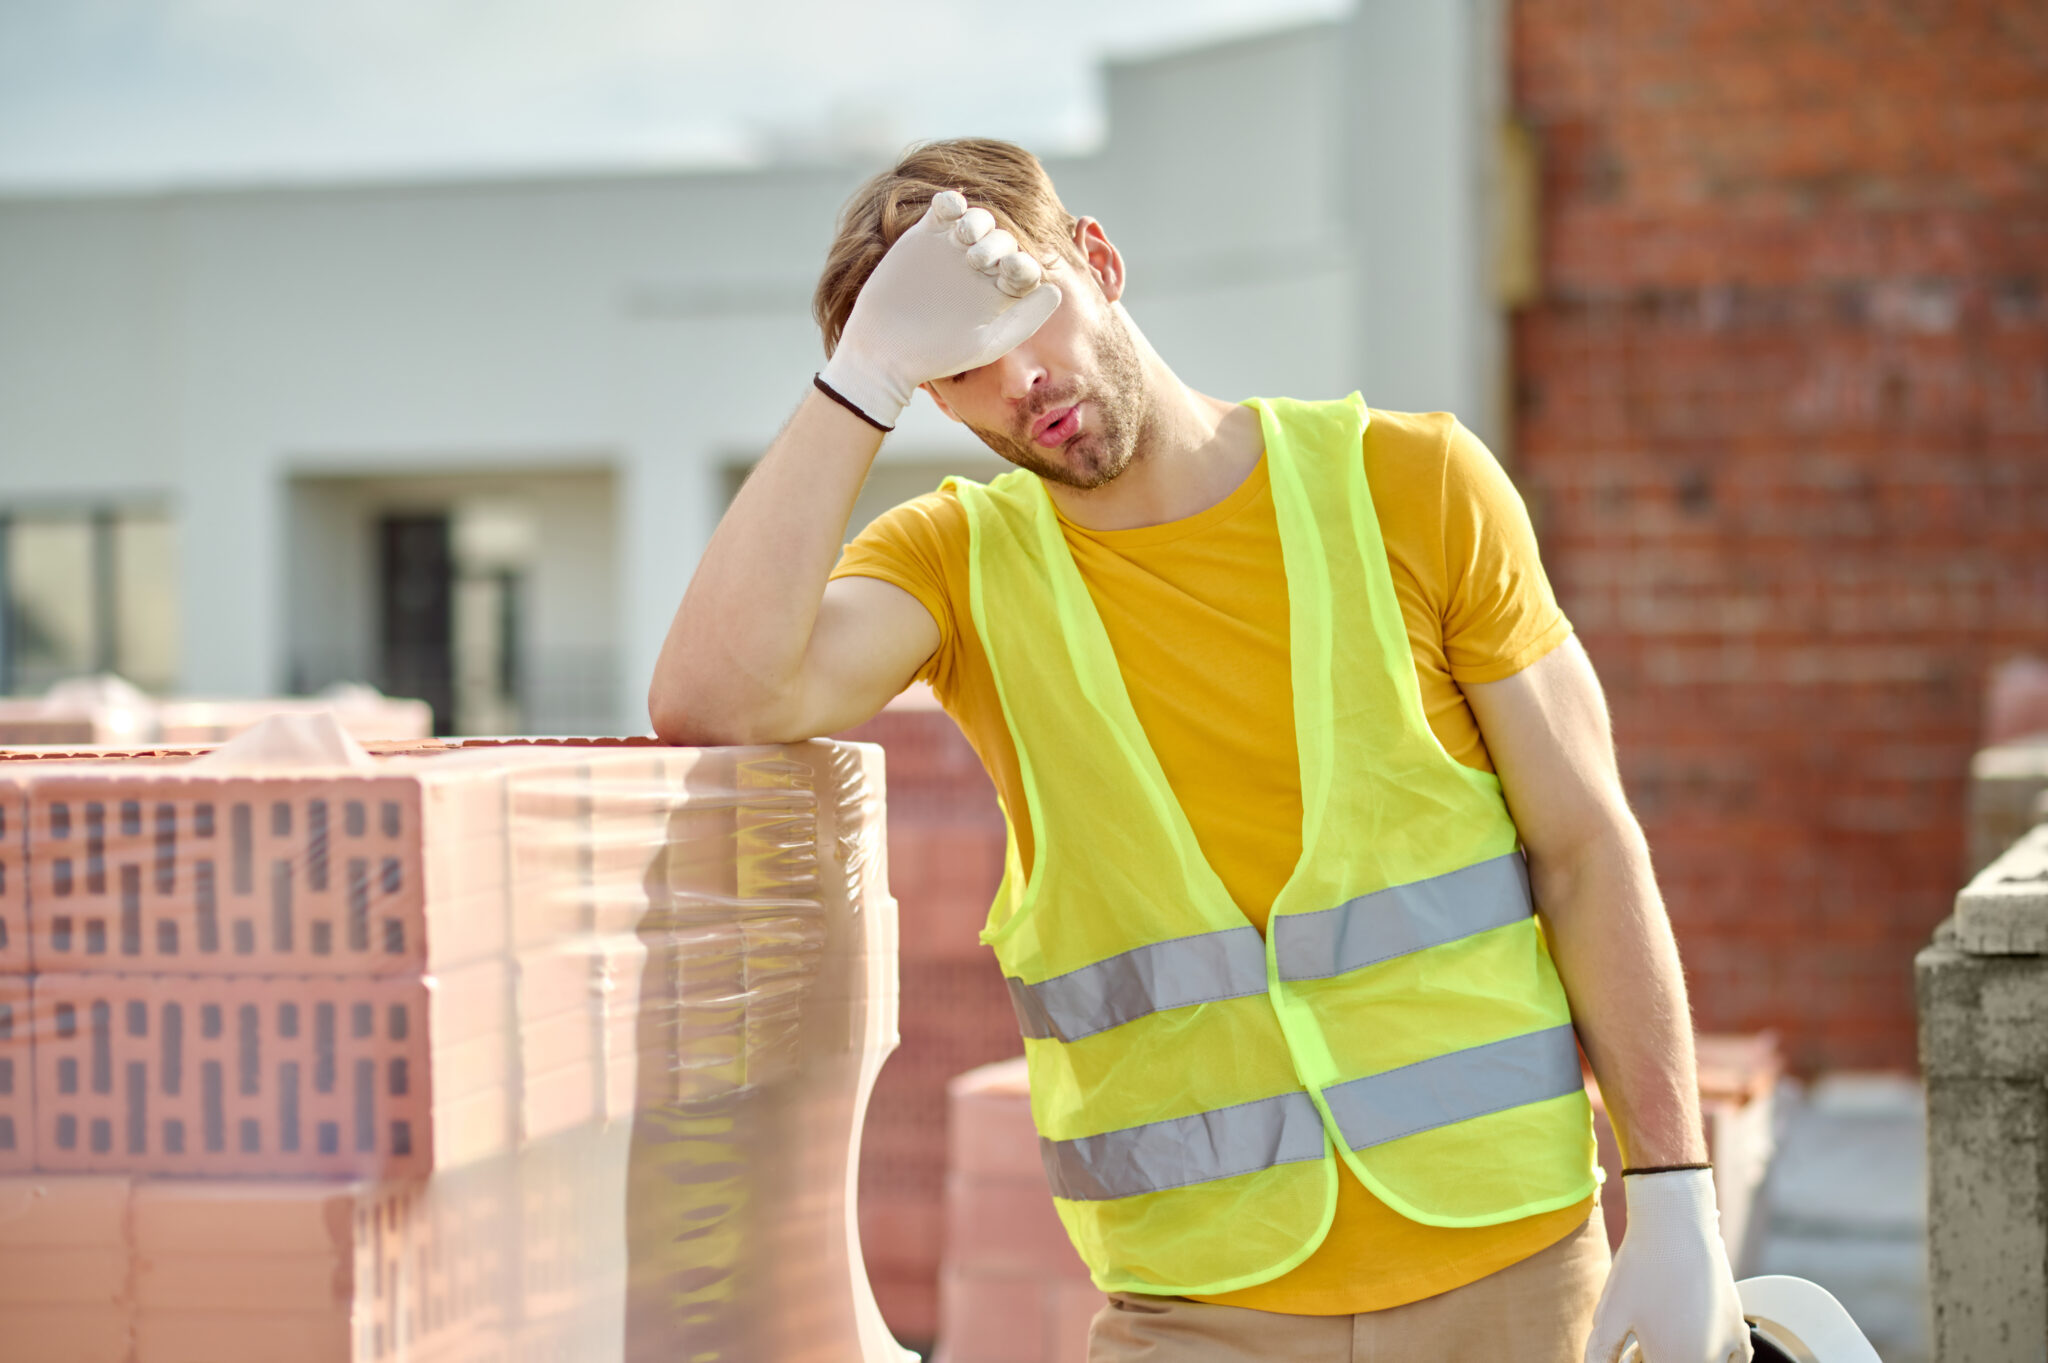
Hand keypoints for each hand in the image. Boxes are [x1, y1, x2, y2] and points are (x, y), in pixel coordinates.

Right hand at [818, 190, 1062, 428]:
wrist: (885, 349)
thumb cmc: (938, 355)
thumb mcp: (987, 343)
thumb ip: (1025, 319)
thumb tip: (1055, 290)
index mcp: (999, 293)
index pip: (1025, 266)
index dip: (1022, 263)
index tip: (1008, 273)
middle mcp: (980, 269)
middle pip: (1004, 240)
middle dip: (997, 244)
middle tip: (978, 262)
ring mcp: (952, 250)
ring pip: (979, 219)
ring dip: (978, 222)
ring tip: (964, 239)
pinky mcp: (925, 236)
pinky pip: (946, 206)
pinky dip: (952, 202)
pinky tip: (949, 213)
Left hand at [1585, 1170, 1751, 1362]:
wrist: (1675, 1225)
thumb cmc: (1639, 1269)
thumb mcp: (1607, 1317)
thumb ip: (1601, 1354)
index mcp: (1672, 1362)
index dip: (1635, 1360)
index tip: (1628, 1352)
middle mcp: (1705, 1361)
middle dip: (1651, 1357)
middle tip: (1632, 1349)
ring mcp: (1727, 1347)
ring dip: (1676, 1357)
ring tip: (1647, 1341)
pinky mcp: (1738, 1328)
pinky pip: (1733, 1361)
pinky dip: (1714, 1358)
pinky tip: (1693, 1345)